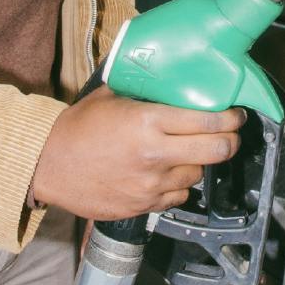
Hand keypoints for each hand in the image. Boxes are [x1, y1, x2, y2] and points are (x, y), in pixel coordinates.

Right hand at [31, 85, 245, 220]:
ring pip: (197, 175)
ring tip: (192, 152)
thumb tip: (169, 78)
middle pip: (214, 151)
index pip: (206, 121)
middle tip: (231, 134)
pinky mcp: (142, 206)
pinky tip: (171, 173)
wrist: (48, 165)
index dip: (229, 118)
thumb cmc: (78, 126)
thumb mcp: (112, 96)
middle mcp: (154, 155)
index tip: (236, 114)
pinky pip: (177, 197)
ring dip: (200, 163)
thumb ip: (144, 90)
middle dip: (230, 142)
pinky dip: (179, 186)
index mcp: (148, 122)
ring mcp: (150, 185)